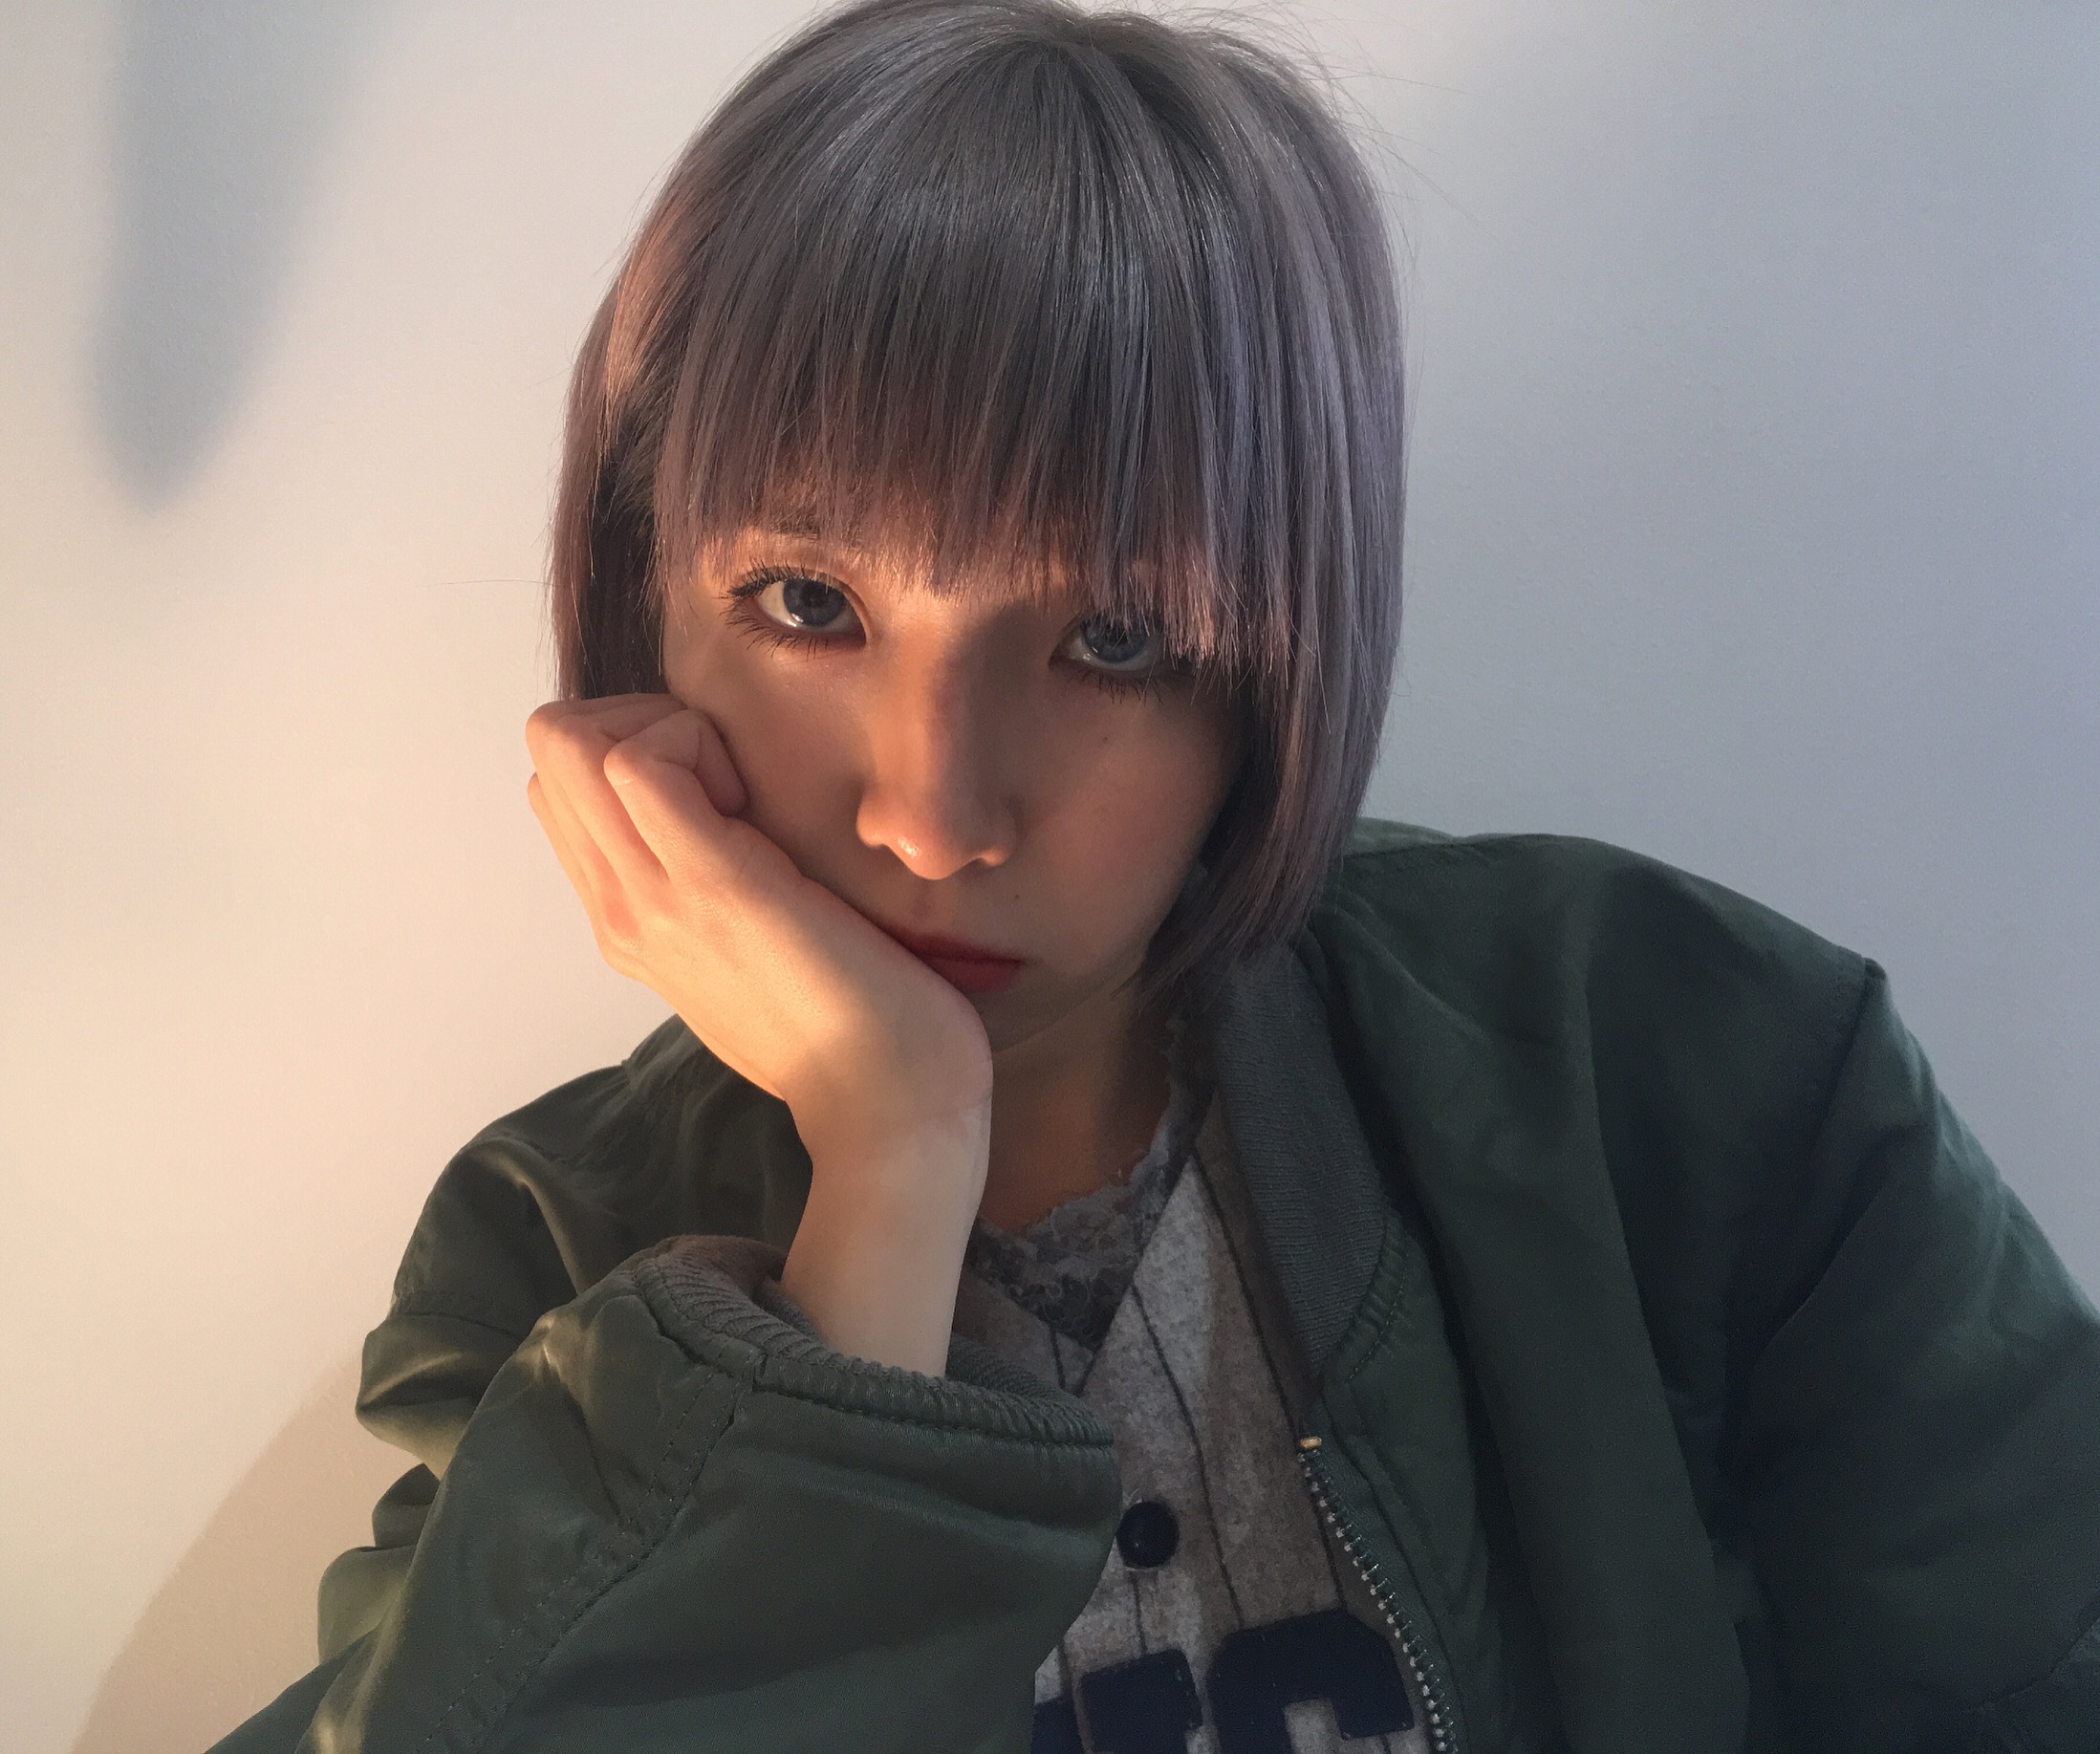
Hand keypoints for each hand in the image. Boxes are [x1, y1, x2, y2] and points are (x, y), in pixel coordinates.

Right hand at [522, 693, 992, 1166]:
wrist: (890, 1106)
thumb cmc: (858, 1023)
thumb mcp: (760, 948)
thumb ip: (723, 892)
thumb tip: (741, 822)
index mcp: (629, 918)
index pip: (564, 783)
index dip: (640, 746)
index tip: (726, 793)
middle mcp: (619, 908)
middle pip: (550, 748)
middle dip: (642, 720)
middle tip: (729, 780)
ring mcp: (651, 900)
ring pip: (571, 741)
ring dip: (667, 729)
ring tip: (742, 797)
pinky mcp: (711, 887)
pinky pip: (640, 763)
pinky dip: (698, 745)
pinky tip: (758, 805)